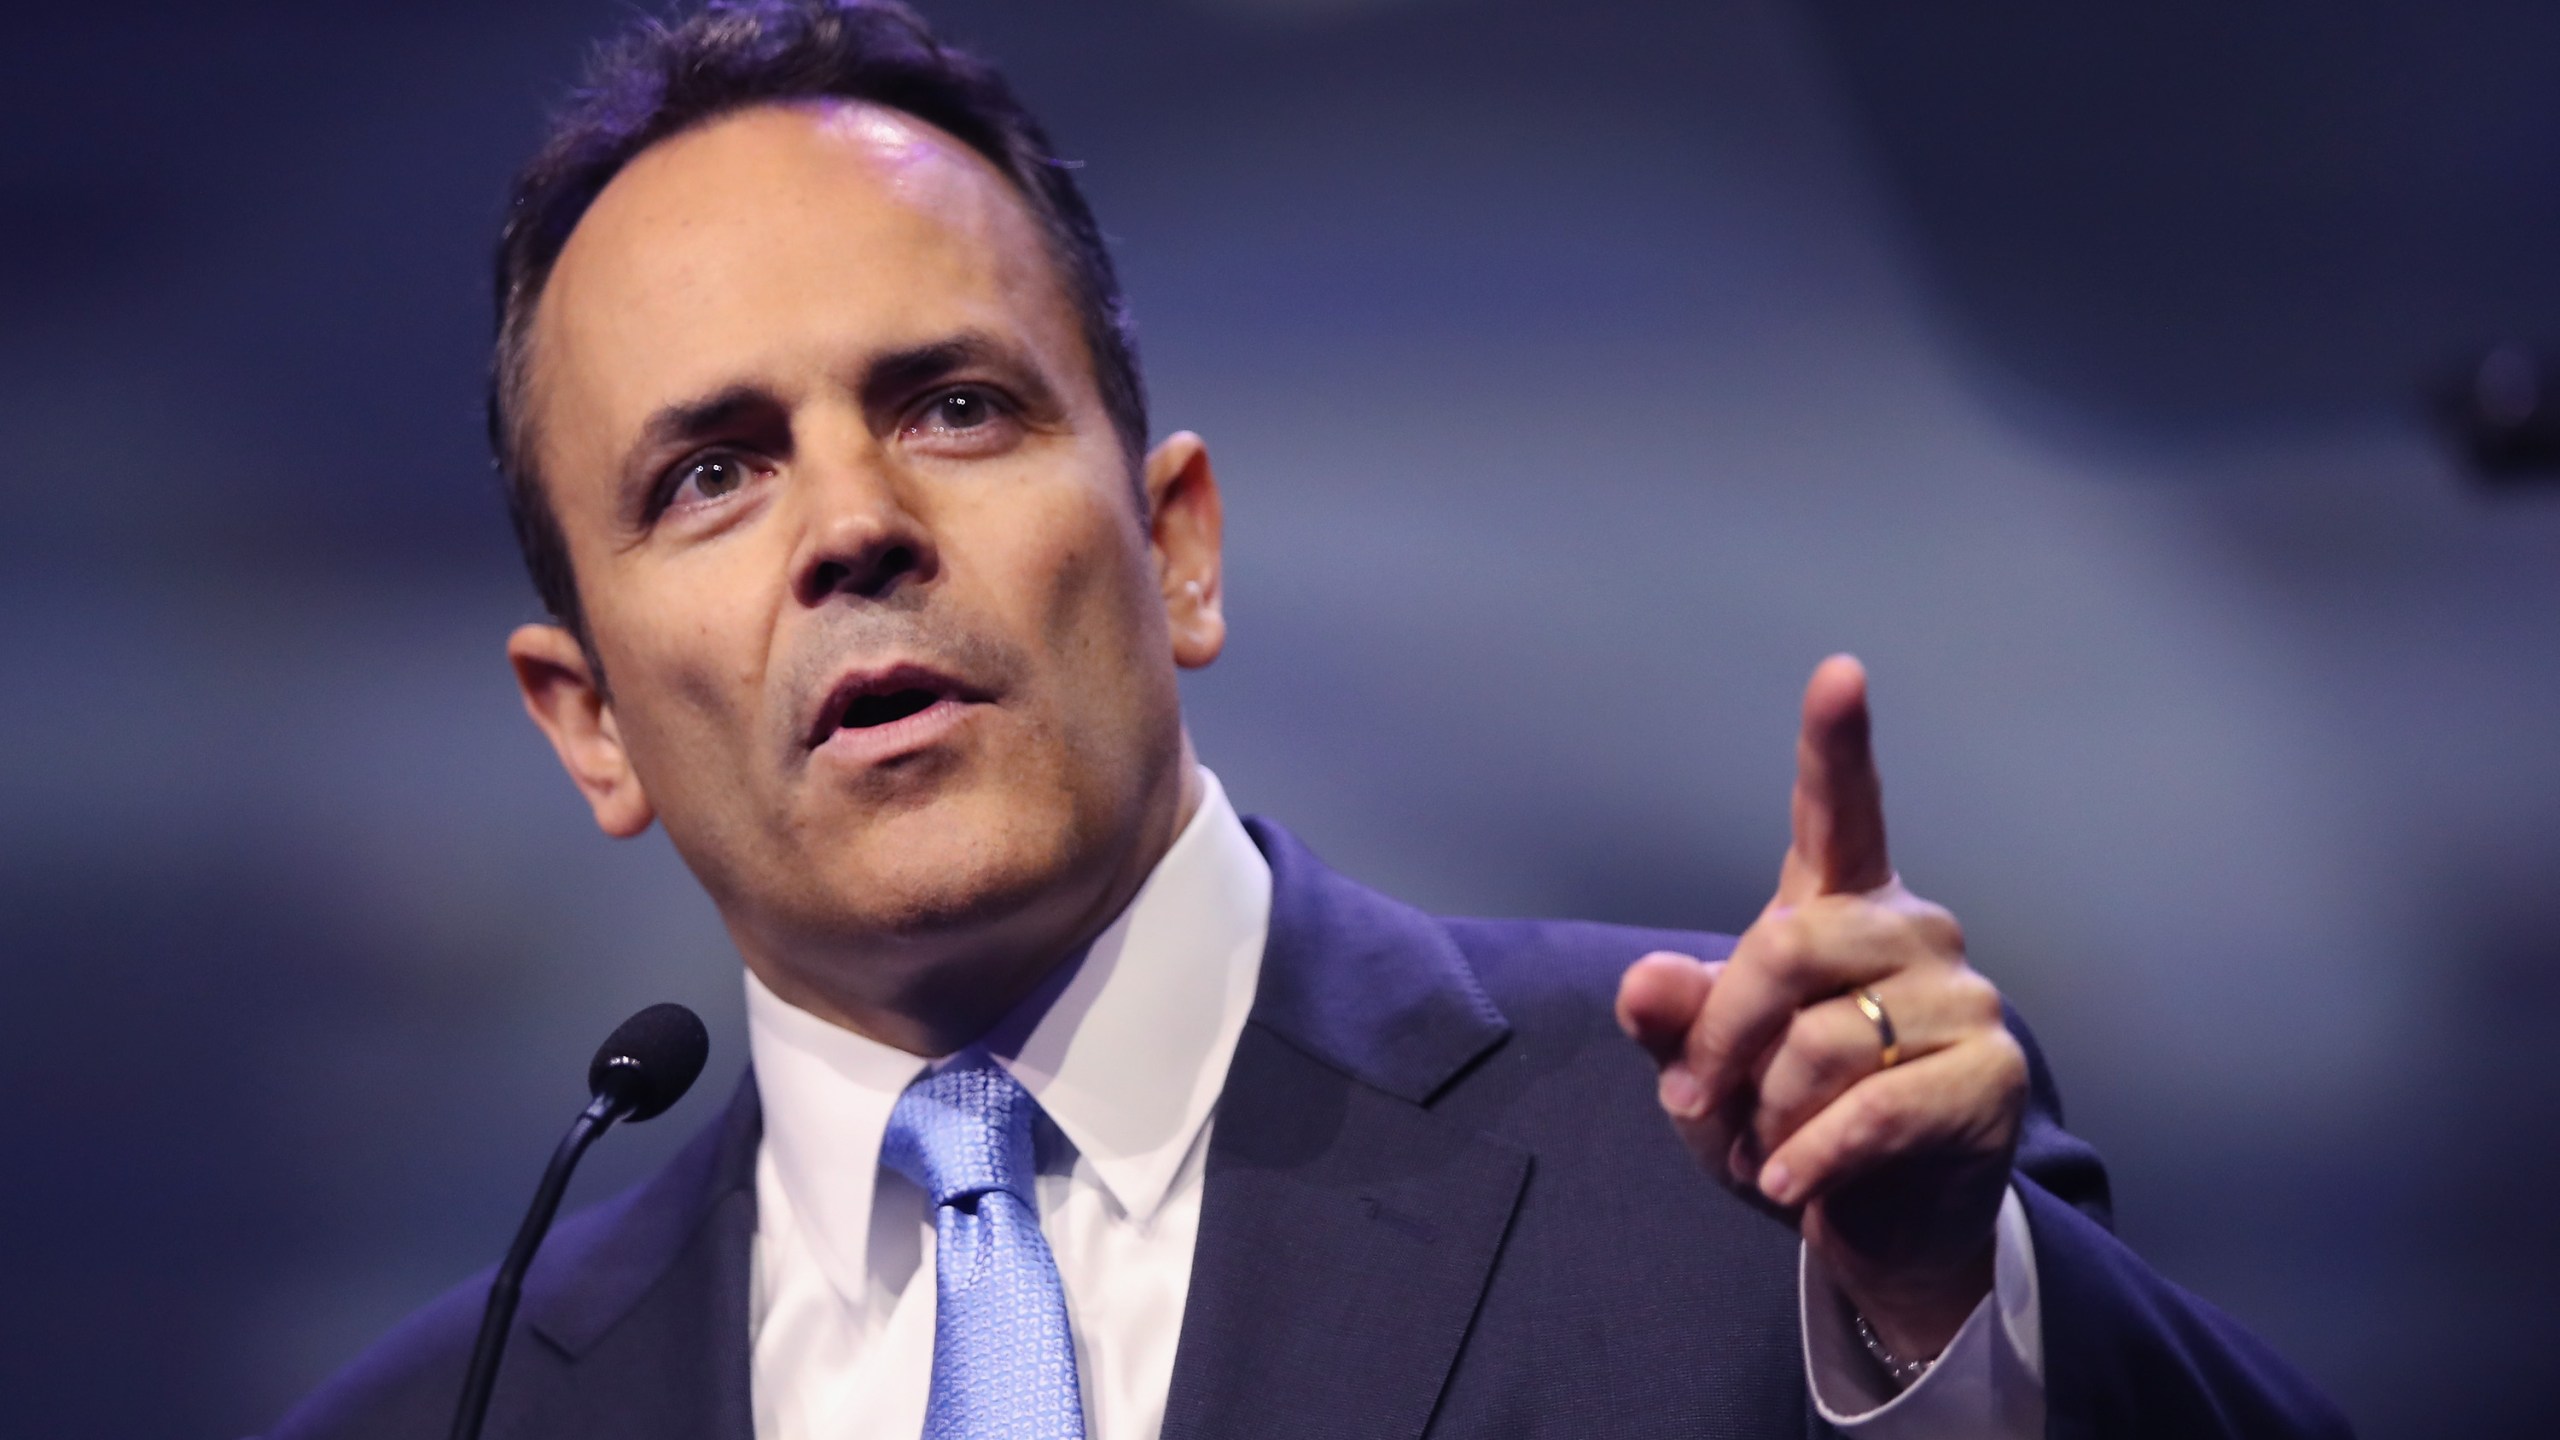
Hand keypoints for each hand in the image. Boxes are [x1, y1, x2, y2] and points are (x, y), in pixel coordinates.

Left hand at [1615, 655, 2026, 1363]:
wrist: (1881, 1224)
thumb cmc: (1787, 1120)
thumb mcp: (1706, 1073)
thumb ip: (1676, 1021)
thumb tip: (1642, 984)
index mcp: (1840, 905)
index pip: (1840, 811)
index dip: (1835, 743)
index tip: (1839, 673)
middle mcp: (1909, 931)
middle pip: (1786, 947)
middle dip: (1721, 1036)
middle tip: (1692, 1102)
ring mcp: (1962, 999)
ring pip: (1824, 1042)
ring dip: (1765, 1113)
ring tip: (1761, 1151)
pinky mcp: (1990, 1076)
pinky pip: (1873, 1110)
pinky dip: (1810, 1156)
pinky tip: (1787, 1183)